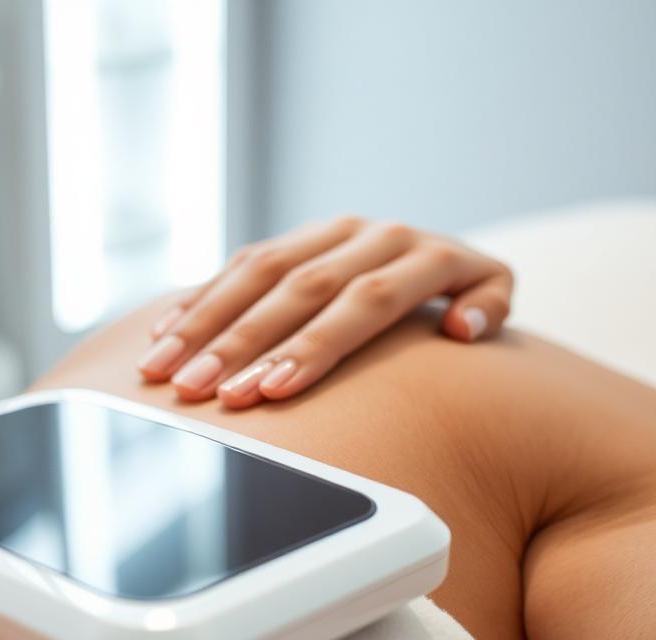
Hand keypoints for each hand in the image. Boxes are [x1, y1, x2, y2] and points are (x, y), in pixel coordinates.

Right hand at [136, 216, 512, 407]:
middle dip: (244, 342)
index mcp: (419, 249)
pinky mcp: (290, 236)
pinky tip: (164, 335)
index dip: (314, 347)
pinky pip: (239, 262)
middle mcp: (365, 232)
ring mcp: (322, 231)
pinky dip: (200, 299)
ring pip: (257, 272)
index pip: (362, 302)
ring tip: (163, 371)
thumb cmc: (460, 290)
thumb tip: (462, 329)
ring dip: (205, 323)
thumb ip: (490, 303)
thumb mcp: (493, 287)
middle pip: (299, 289)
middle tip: (199, 389)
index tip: (270, 391)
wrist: (432, 247)